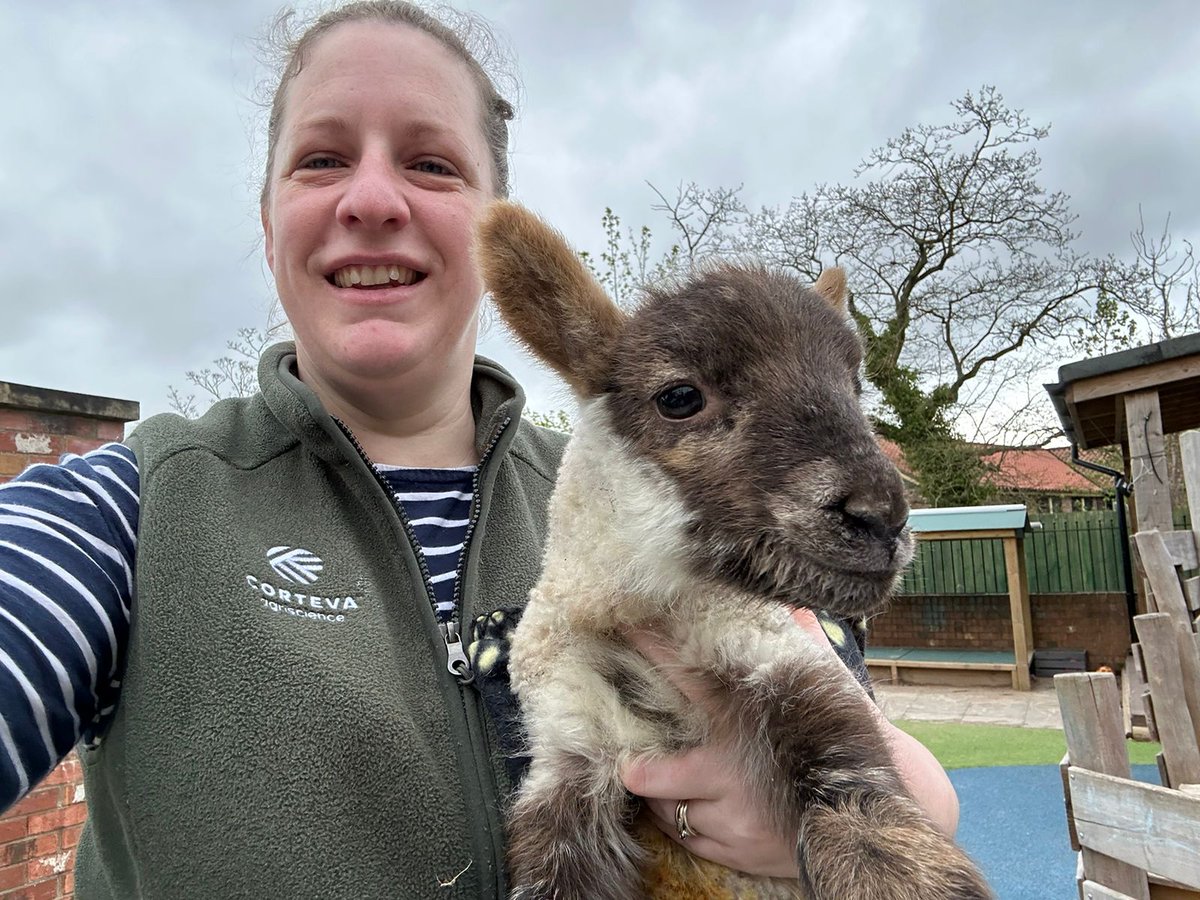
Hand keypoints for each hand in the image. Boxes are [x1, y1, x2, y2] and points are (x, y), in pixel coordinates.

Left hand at [620, 609, 958, 879]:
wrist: (879, 814)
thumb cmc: (850, 742)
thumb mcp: (827, 690)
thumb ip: (804, 647)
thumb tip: (797, 606)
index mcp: (744, 724)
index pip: (685, 677)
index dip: (651, 651)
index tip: (625, 627)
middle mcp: (732, 775)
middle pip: (656, 774)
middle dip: (638, 767)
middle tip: (630, 757)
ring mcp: (734, 819)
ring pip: (668, 812)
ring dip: (659, 798)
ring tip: (659, 782)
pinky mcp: (740, 851)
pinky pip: (689, 841)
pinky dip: (681, 826)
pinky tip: (685, 811)